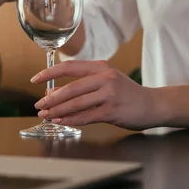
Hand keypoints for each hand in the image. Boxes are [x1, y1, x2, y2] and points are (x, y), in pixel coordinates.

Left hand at [30, 60, 160, 130]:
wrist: (152, 105)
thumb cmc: (127, 94)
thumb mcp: (106, 82)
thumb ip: (83, 85)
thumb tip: (53, 92)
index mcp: (101, 67)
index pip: (70, 66)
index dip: (50, 72)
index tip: (35, 78)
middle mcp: (105, 77)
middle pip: (71, 87)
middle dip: (51, 98)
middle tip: (39, 104)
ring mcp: (109, 94)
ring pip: (76, 103)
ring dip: (57, 111)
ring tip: (46, 115)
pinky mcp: (112, 111)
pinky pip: (85, 116)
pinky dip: (70, 120)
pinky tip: (60, 122)